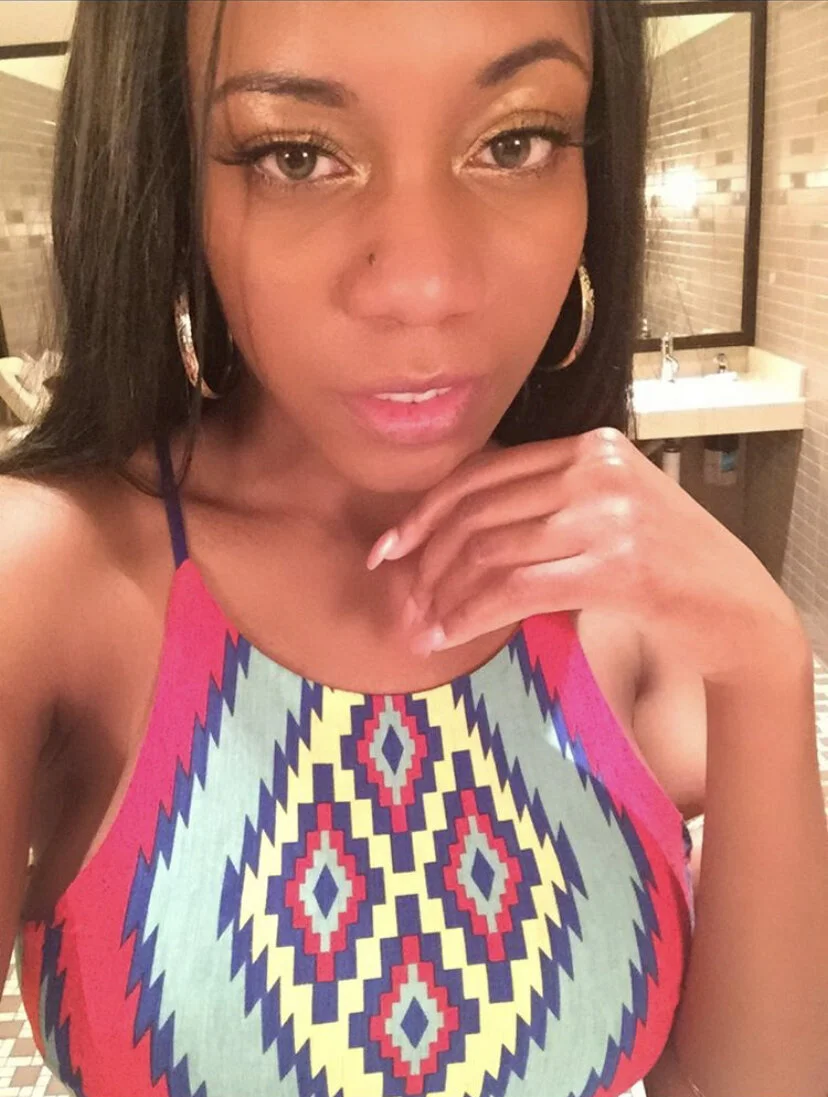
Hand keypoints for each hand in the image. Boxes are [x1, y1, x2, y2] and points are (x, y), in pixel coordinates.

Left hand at [366, 427, 808, 685]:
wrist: (739, 611)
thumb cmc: (666, 569)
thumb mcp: (608, 514)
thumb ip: (544, 507)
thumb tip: (452, 537)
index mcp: (590, 447)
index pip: (482, 472)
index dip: (424, 511)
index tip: (390, 548)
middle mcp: (597, 470)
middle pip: (478, 512)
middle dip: (425, 562)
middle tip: (400, 600)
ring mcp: (610, 515)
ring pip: (490, 552)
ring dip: (442, 596)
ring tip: (418, 627)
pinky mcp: (618, 567)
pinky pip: (515, 590)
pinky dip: (470, 615)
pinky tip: (448, 635)